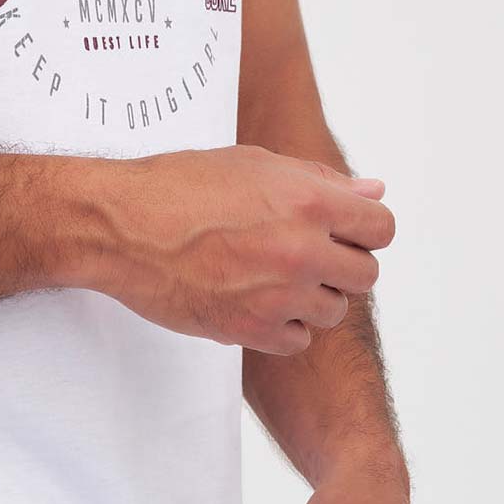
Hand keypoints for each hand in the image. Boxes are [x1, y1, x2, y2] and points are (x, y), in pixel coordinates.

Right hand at [89, 146, 394, 353]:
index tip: (342, 229)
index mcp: (307, 201)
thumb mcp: (255, 164)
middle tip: (302, 251)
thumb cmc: (181, 185)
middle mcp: (302, 250)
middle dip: (341, 263)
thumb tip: (373, 190)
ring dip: (313, 295)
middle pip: (366, 275)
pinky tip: (255, 298)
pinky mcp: (252, 330)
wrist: (122, 226)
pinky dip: (284, 324)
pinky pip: (299, 339)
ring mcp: (279, 295)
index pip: (382, 228)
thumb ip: (322, 180)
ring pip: (335, 311)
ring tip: (270, 273)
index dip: (364, 228)